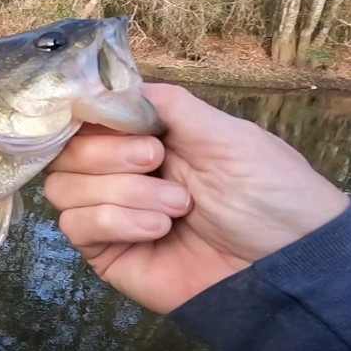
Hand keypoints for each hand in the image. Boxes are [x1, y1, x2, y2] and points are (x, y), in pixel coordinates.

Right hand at [43, 83, 350, 314]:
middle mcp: (121, 172)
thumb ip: (168, 104)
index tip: (113, 117)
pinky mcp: (107, 253)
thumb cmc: (269, 193)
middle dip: (108, 153)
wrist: (287, 265)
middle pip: (65, 151)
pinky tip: (157, 230)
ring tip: (177, 207)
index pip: (86, 117)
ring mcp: (111, 214)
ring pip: (63, 188)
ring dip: (121, 191)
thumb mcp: (225, 133)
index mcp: (146, 137)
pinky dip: (113, 221)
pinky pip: (76, 227)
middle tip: (159, 161)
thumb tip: (112, 84)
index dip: (87, 114)